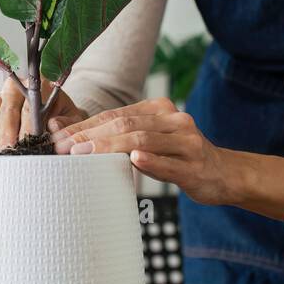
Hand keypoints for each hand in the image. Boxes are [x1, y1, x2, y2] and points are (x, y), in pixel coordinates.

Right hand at [0, 77, 87, 152]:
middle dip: (7, 130)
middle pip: (6, 108)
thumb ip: (67, 121)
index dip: (30, 121)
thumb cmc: (63, 117)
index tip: (32, 138)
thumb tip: (54, 125)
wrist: (55, 117)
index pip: (31, 102)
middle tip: (9, 150)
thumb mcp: (72, 118)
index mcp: (37, 87)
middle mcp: (14, 91)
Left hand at [51, 97, 234, 205]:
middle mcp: (174, 120)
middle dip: (91, 135)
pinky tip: (133, 160)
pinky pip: (169, 163)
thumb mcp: (153, 141)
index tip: (60, 137)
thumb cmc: (180, 157)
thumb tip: (75, 137)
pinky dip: (150, 161)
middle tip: (64, 147)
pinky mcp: (195, 166)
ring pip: (143, 140)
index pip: (116, 114)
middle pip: (126, 124)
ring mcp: (187, 142)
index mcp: (160, 109)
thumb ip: (122, 137)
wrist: (223, 174)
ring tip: (84, 154)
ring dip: (110, 147)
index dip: (86, 125)